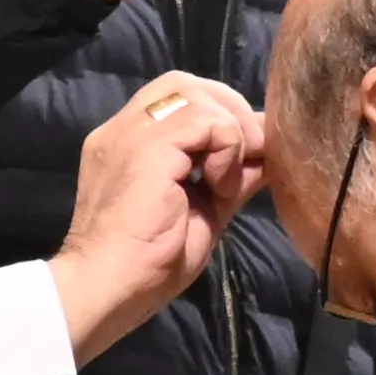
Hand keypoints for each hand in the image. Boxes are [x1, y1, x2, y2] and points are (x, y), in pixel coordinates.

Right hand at [47, 74, 266, 361]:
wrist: (109, 291)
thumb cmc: (148, 266)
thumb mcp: (203, 213)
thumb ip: (230, 178)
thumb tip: (266, 155)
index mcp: (128, 143)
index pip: (176, 99)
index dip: (218, 116)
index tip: (240, 159)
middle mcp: (122, 128)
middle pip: (184, 83)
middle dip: (227, 110)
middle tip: (246, 156)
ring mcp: (128, 133)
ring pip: (196, 94)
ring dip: (230, 131)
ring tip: (226, 180)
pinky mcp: (146, 146)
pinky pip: (204, 120)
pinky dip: (226, 147)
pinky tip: (218, 186)